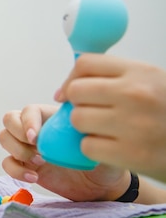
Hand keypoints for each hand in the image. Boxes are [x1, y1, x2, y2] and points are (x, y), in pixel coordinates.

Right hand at [0, 104, 128, 200]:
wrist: (101, 186)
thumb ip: (88, 130)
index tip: (36, 138)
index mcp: (52, 117)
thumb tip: (78, 120)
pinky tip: (34, 177)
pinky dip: (15, 170)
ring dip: (15, 150)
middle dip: (17, 133)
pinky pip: (7, 163)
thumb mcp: (100, 143)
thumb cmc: (104, 160)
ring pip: (4, 138)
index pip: (28, 110)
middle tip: (35, 148)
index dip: (27, 121)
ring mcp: (28, 147)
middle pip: (9, 119)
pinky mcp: (25, 166)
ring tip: (38, 162)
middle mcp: (37, 129)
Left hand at [56, 54, 165, 180]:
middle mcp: (135, 94)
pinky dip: (94, 149)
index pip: (86, 63)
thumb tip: (67, 88)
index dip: (71, 79)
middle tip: (93, 113)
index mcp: (141, 72)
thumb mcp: (151, 82)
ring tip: (105, 130)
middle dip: (78, 104)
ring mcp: (133, 124)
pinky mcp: (130, 154)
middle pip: (76, 91)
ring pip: (77, 119)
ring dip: (85, 128)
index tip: (69, 92)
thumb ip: (115, 77)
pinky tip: (112, 147)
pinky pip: (87, 147)